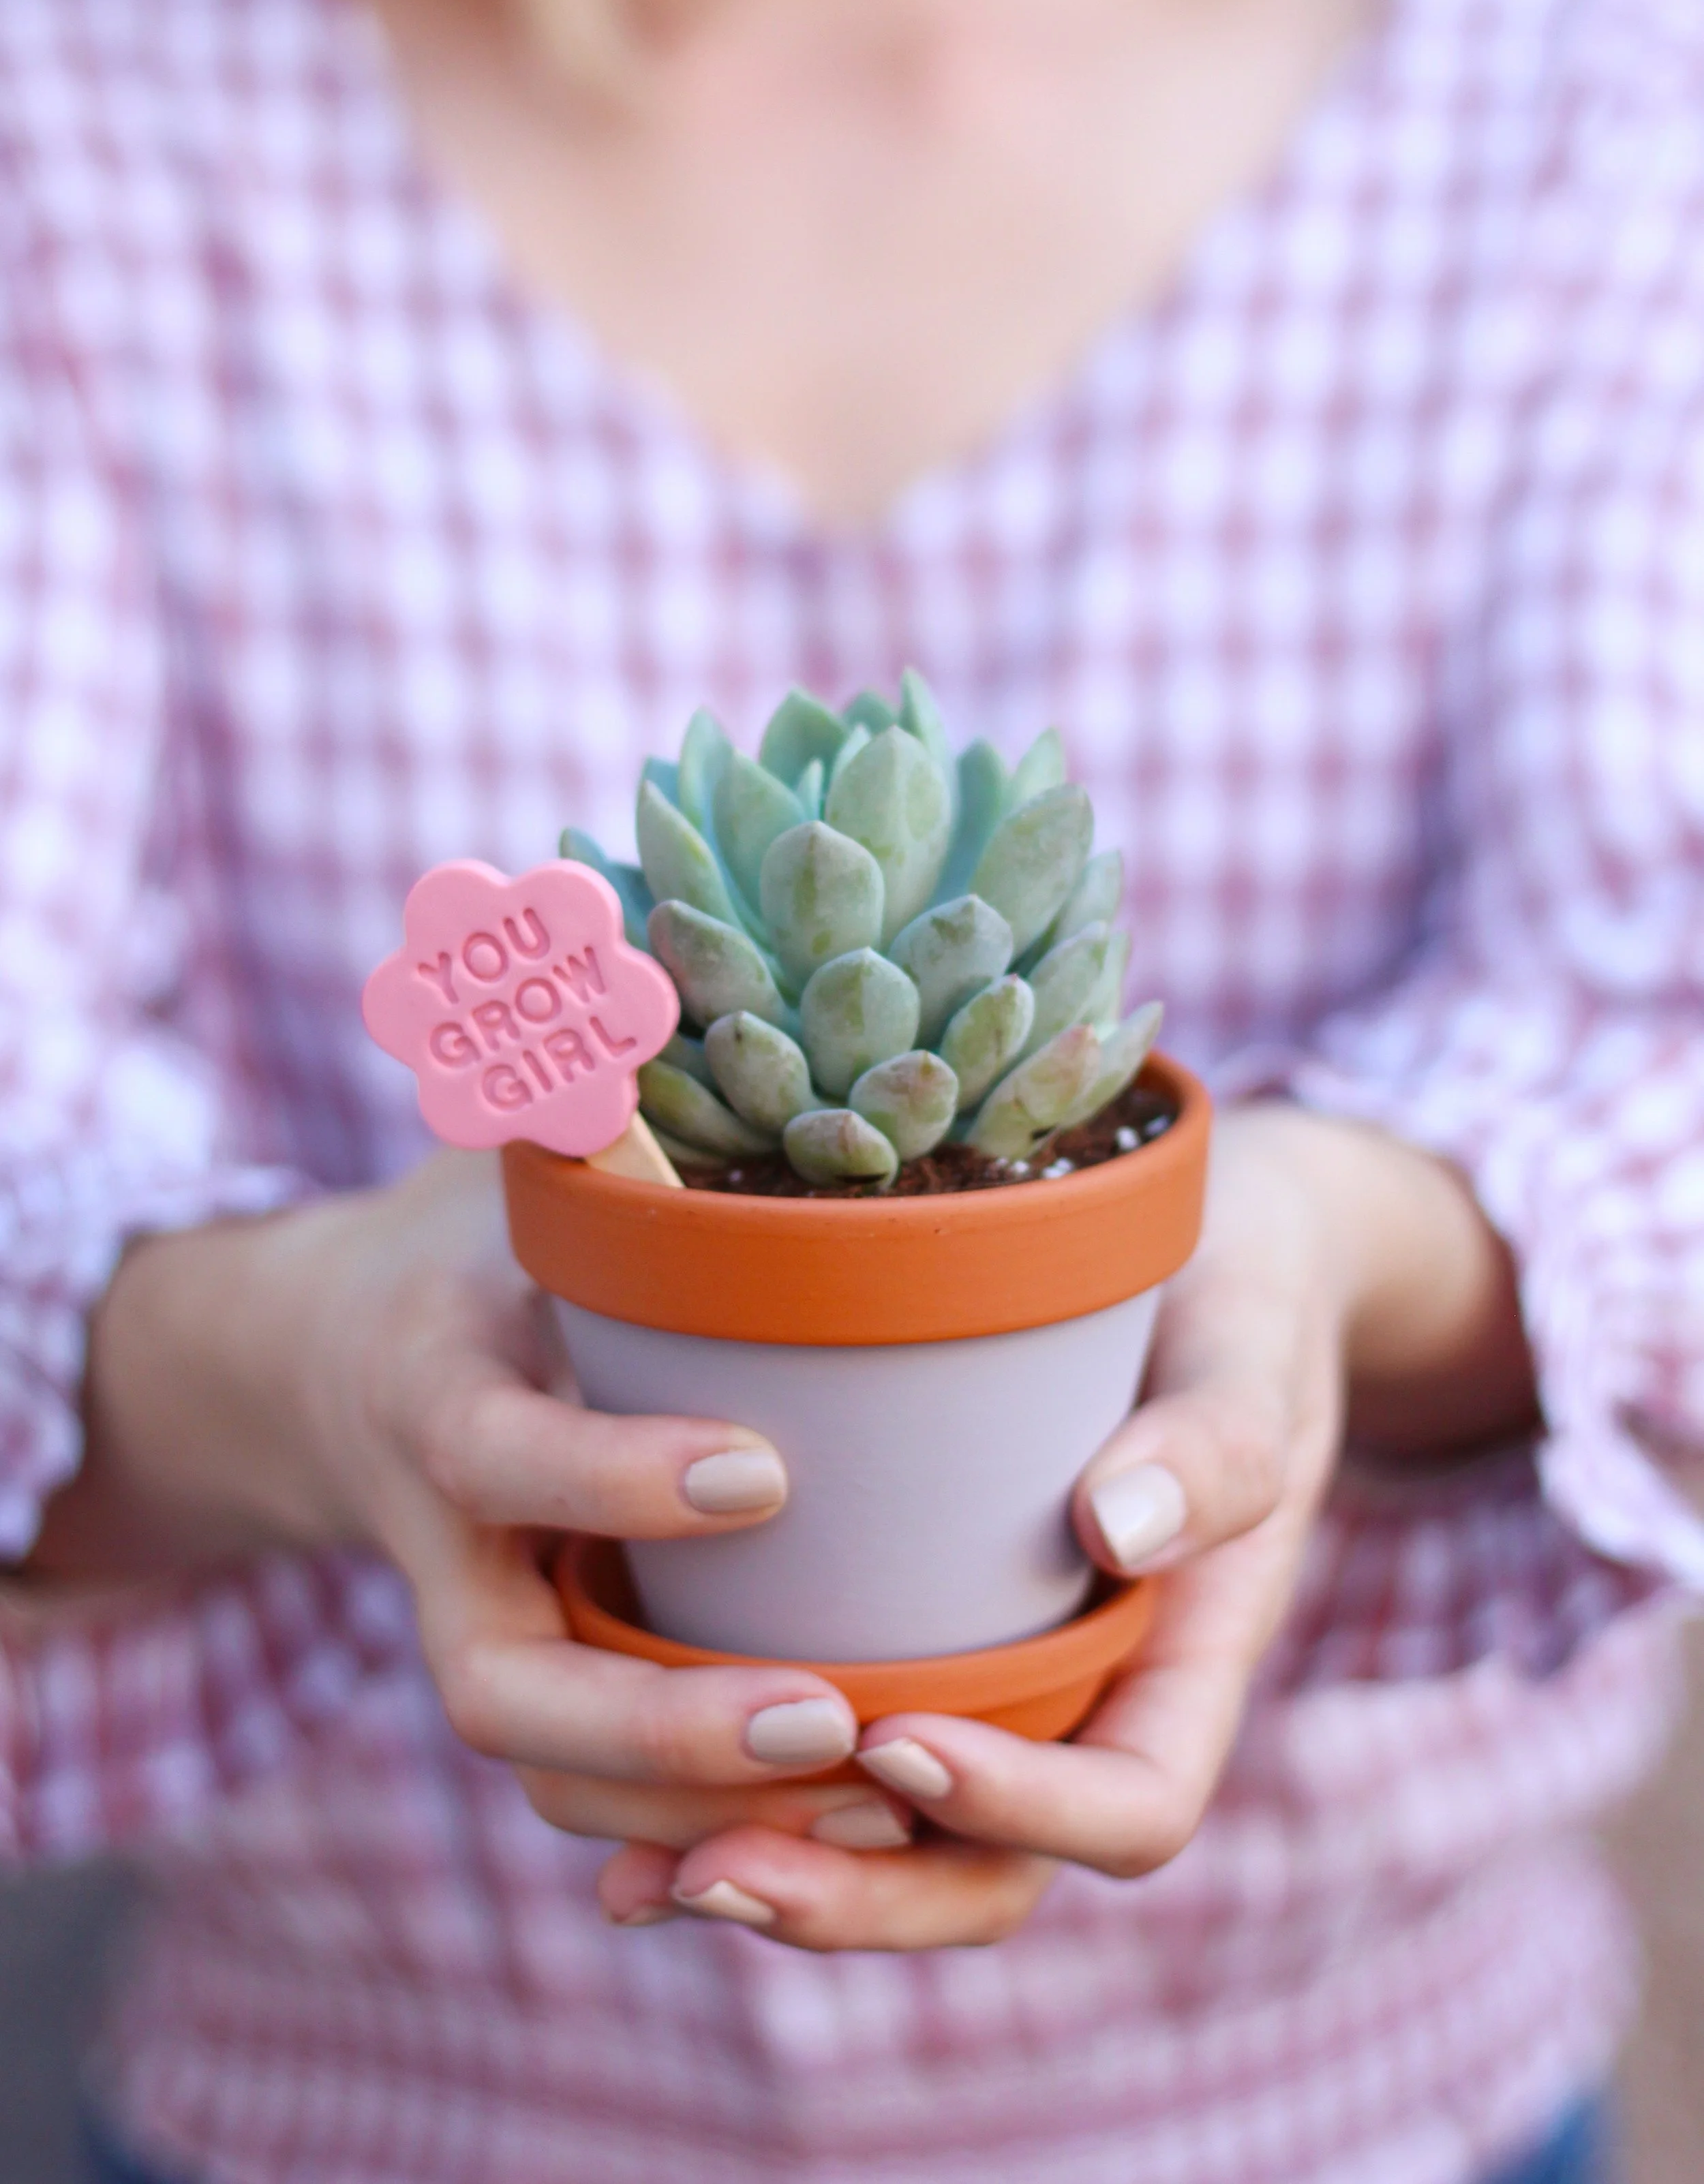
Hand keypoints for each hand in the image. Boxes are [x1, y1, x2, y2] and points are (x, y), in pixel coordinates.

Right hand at [31, 1153, 913, 1858]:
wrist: (340, 1361)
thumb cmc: (469, 1239)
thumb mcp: (502, 1156)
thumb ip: (564, 1089)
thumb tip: (636, 954)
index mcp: (435, 1394)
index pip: (502, 1458)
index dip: (614, 1478)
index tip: (764, 1473)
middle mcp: (441, 1539)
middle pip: (503, 1689)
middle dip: (656, 1725)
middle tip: (828, 1722)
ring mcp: (478, 1623)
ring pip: (553, 1770)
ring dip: (699, 1808)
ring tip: (877, 1802)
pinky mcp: (532, 1670)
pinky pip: (591, 1784)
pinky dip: (694, 1823)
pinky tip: (843, 1819)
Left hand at [587, 1103, 1533, 1947]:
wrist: (1208, 1265)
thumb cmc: (1239, 1305)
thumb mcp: (1248, 1353)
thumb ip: (1214, 1443)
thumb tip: (1117, 1530)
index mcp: (1187, 1667)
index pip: (1131, 1804)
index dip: (1020, 1807)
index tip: (897, 1741)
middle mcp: (1089, 1710)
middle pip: (990, 1876)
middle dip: (857, 1897)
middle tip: (716, 1871)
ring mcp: (1001, 1695)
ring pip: (896, 1851)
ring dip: (778, 1877)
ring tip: (642, 1881)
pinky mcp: (916, 1648)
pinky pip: (835, 1765)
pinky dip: (736, 1806)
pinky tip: (618, 1833)